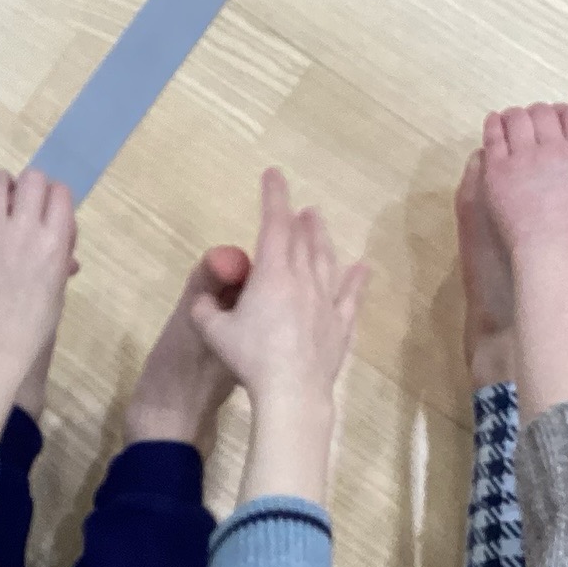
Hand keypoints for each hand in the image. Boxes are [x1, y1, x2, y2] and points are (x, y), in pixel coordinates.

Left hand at [0, 168, 78, 437]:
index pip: (61, 193)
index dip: (54, 194)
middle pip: (32, 179)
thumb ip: (59, 263)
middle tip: (19, 199)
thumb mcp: (58, 291)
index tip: (46, 205)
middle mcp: (25, 230)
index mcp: (55, 242)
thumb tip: (65, 255)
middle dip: (28, 184)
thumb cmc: (34, 325)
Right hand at [191, 168, 368, 409]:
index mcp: (272, 273)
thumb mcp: (214, 332)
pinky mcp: (340, 326)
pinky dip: (357, 280)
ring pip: (326, 261)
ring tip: (318, 223)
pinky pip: (350, 297)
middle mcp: (303, 279)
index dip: (273, 197)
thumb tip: (204, 300)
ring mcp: (326, 302)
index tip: (273, 175)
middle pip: (302, 240)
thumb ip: (206, 310)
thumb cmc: (250, 357)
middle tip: (297, 207)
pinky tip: (363, 268)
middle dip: (297, 219)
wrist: (292, 391)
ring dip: (322, 239)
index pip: (273, 224)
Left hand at [481, 103, 567, 264]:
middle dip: (539, 114)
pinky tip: (493, 122)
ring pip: (518, 120)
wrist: (554, 250)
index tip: (559, 120)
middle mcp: (556, 147)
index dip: (566, 113)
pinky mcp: (499, 170)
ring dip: (515, 117)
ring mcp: (525, 156)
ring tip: (510, 120)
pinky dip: (493, 126)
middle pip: (545, 113)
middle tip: (533, 122)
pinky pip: (494, 137)